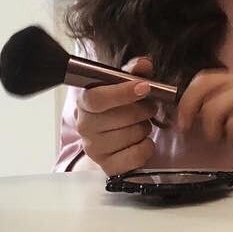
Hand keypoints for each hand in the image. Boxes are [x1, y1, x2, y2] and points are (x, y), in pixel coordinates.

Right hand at [75, 57, 158, 175]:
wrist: (109, 140)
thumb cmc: (116, 110)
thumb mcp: (123, 87)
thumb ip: (134, 72)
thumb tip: (143, 64)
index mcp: (85, 102)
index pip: (98, 98)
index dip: (123, 92)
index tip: (145, 87)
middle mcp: (85, 126)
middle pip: (123, 116)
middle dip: (144, 110)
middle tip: (147, 108)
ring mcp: (94, 148)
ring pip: (134, 134)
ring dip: (144, 128)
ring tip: (138, 126)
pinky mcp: (107, 166)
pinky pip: (138, 155)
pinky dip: (146, 147)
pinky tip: (140, 142)